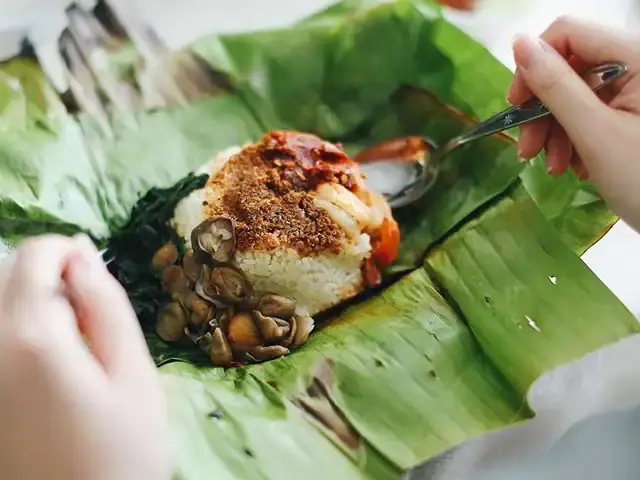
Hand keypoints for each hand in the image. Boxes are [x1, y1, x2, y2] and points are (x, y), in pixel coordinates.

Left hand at [0, 235, 169, 479]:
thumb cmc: (121, 455)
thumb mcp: (133, 376)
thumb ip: (107, 308)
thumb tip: (83, 257)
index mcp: (29, 337)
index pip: (33, 255)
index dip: (68, 252)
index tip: (95, 277)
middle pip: (4, 276)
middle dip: (47, 279)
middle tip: (88, 318)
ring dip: (27, 305)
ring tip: (66, 343)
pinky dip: (14, 334)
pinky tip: (42, 367)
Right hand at [507, 17, 639, 230]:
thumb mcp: (594, 133)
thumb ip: (556, 86)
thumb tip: (519, 45)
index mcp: (637, 58)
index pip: (568, 34)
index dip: (533, 65)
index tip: (516, 107)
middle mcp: (638, 67)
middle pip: (569, 69)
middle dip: (543, 112)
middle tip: (528, 151)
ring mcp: (636, 92)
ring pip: (576, 96)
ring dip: (555, 132)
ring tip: (555, 168)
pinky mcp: (634, 114)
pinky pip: (591, 115)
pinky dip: (574, 140)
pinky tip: (577, 167)